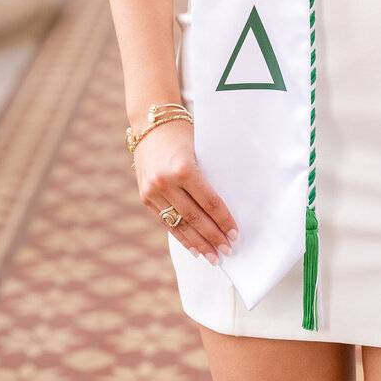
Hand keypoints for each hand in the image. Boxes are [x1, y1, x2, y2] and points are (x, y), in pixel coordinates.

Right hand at [133, 119, 238, 264]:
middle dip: (213, 237)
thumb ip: (208, 178)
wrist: (150, 124)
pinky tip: (194, 248)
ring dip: (198, 243)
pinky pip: (166, 222)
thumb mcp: (200, 151)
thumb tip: (227, 210)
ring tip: (212, 257)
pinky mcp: (145, 197)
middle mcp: (165, 182)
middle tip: (227, 251)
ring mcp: (152, 191)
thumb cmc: (183, 134)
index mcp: (183, 168)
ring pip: (180, 224)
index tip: (235, 234)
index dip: (224, 221)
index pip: (209, 202)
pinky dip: (181, 237)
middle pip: (195, 218)